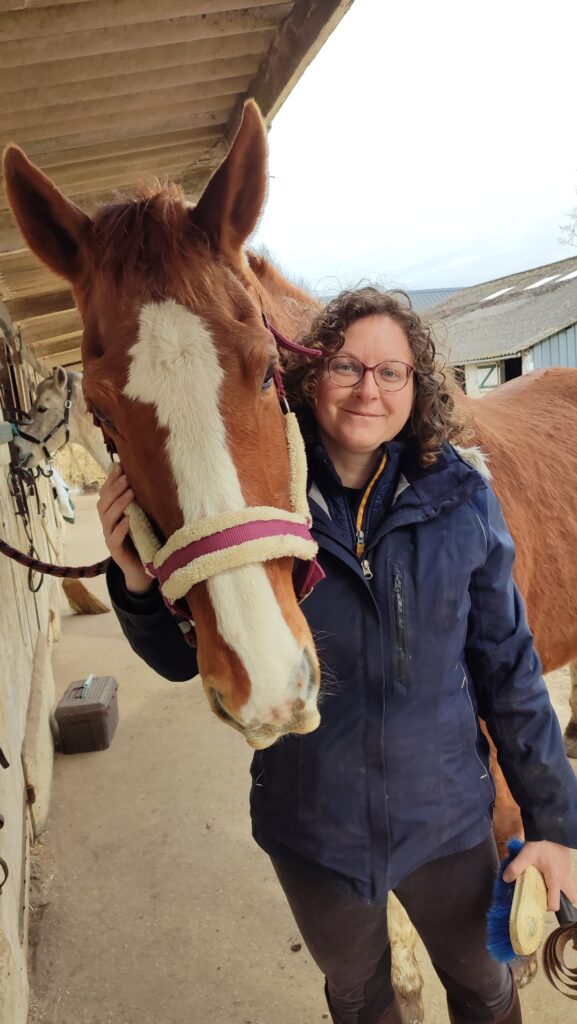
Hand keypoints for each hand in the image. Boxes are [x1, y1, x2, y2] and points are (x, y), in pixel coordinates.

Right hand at [97, 464, 152, 594]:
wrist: (140, 569)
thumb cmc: (141, 539)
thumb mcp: (140, 518)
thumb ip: (138, 503)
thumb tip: (147, 479)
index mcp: (111, 515)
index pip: (105, 494)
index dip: (110, 480)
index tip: (120, 466)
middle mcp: (107, 524)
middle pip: (104, 503)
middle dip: (115, 489)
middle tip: (127, 478)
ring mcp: (109, 537)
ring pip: (107, 518)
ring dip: (119, 504)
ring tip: (130, 493)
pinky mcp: (115, 551)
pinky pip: (114, 538)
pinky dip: (121, 528)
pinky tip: (128, 520)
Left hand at [503, 840, 576, 910]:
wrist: (552, 826)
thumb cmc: (542, 843)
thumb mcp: (526, 855)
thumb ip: (516, 868)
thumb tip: (506, 879)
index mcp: (555, 880)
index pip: (555, 904)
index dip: (546, 907)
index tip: (537, 901)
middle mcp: (564, 878)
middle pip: (571, 897)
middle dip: (562, 900)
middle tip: (547, 894)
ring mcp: (568, 870)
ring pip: (569, 887)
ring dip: (560, 889)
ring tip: (545, 882)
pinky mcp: (567, 863)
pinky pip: (566, 876)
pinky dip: (559, 879)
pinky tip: (547, 870)